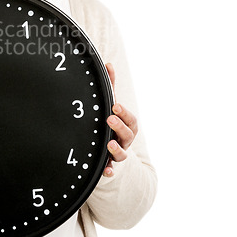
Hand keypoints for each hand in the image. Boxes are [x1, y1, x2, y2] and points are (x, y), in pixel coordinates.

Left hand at [103, 63, 137, 177]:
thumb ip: (110, 86)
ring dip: (117, 149)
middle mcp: (125, 140)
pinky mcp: (109, 164)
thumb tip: (107, 64)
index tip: (114, 106)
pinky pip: (110, 170)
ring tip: (109, 144)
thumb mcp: (111, 105)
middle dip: (120, 127)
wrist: (110, 148)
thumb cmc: (111, 122)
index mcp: (127, 125)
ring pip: (122, 154)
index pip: (131, 119)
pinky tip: (106, 171)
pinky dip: (109, 171)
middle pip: (128, 135)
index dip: (124, 113)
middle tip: (109, 119)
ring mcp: (118, 153)